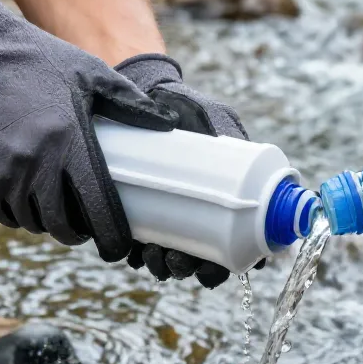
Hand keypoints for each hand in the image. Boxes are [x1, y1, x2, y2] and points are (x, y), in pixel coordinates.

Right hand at [0, 0, 177, 258]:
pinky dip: (14, 211)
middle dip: (76, 231)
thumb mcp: (90, 73)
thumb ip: (131, 102)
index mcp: (68, 141)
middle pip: (61, 224)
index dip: (112, 235)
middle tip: (84, 224)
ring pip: (30, 221)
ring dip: (45, 221)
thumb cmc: (38, 61)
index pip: (97, 208)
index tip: (118, 246)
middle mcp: (33, 163)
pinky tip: (24, 196)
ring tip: (54, 206)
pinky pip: (0, 211)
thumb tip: (169, 121)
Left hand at [115, 53, 252, 288]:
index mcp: (225, 201)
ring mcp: (168, 213)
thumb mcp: (210, 117)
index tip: (209, 270)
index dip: (222, 268)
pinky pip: (137, 243)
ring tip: (151, 257)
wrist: (146, 93)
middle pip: (198, 258)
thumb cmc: (184, 105)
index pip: (231, 245)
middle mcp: (198, 213)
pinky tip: (131, 253)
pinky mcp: (138, 209)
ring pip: (167, 256)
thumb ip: (224, 133)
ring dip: (161, 266)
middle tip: (174, 261)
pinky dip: (135, 254)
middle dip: (185, 268)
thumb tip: (230, 153)